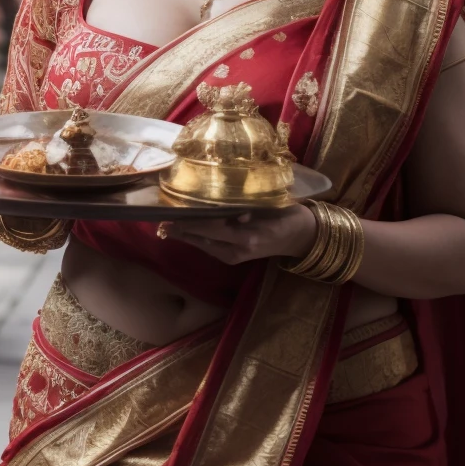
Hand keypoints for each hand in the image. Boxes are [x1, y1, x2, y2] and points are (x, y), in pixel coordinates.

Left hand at [162, 205, 316, 266]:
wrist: (302, 237)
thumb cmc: (289, 216)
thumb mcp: (272, 208)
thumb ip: (251, 209)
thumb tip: (233, 211)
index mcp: (247, 237)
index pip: (212, 228)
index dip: (192, 222)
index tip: (174, 214)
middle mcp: (238, 249)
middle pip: (203, 239)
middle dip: (182, 230)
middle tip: (162, 220)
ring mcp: (236, 256)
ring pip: (204, 245)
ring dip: (186, 235)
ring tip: (166, 226)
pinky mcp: (235, 257)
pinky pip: (211, 248)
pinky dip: (197, 240)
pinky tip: (185, 232)